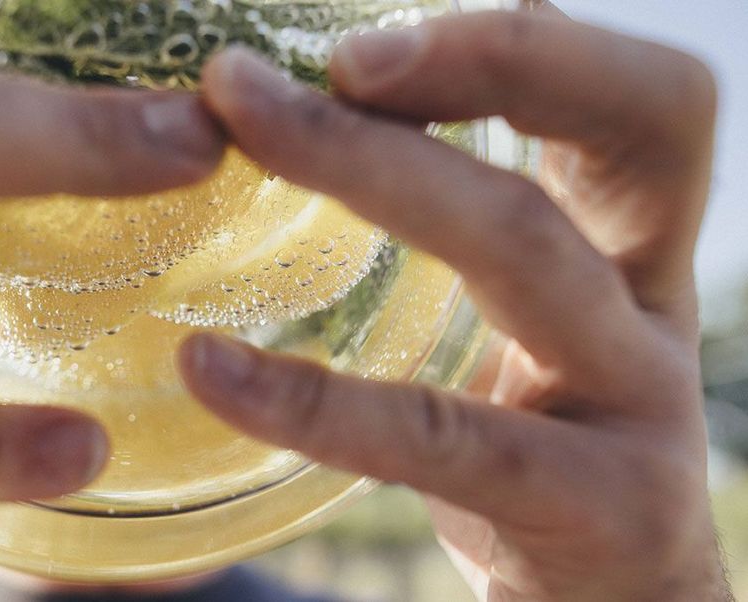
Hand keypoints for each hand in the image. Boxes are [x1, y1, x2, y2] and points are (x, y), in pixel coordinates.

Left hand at [178, 10, 726, 601]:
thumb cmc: (539, 437)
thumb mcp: (529, 319)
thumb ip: (477, 223)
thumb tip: (352, 109)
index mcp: (636, 241)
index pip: (632, 95)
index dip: (527, 38)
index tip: (368, 33)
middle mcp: (654, 299)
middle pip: (632, 126)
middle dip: (480, 61)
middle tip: (326, 51)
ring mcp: (639, 400)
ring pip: (524, 249)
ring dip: (372, 168)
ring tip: (246, 129)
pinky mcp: (589, 504)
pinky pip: (440, 433)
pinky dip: (318, 397)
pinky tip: (208, 367)